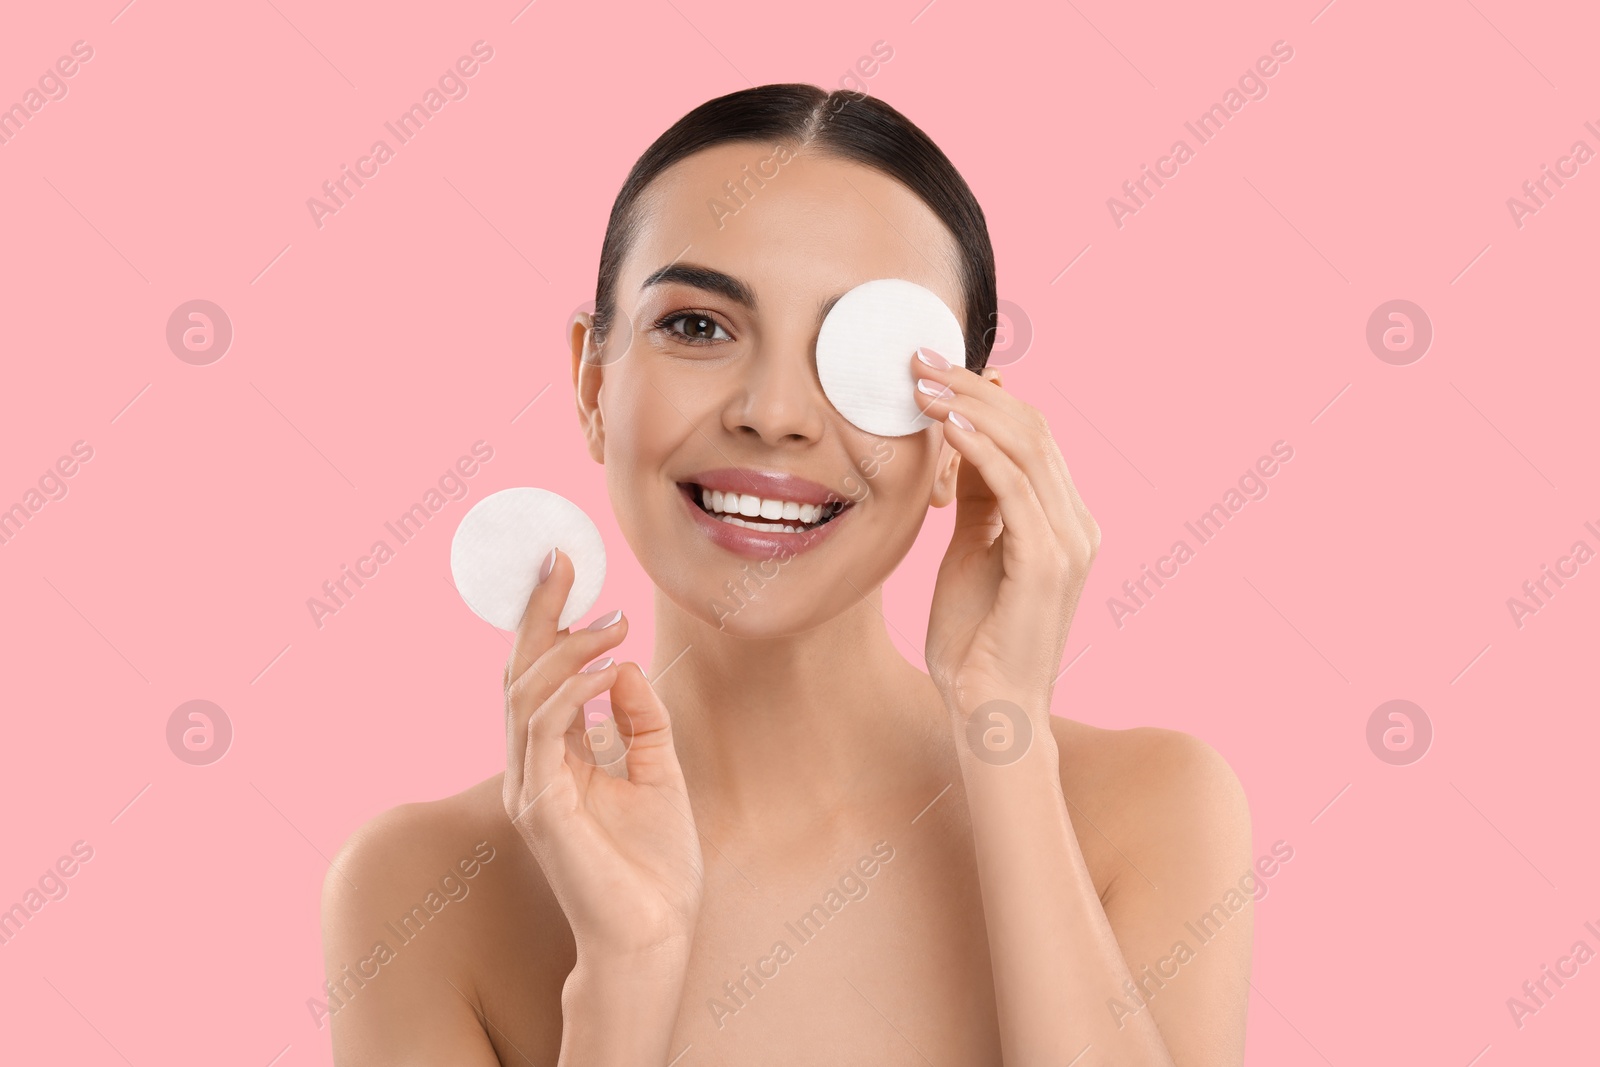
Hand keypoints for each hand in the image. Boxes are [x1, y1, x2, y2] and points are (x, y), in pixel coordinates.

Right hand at [501, 549, 704, 962]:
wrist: (654, 934)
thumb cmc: (655, 865)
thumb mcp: (659, 771)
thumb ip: (641, 719)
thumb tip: (627, 665)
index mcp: (554, 759)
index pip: (539, 677)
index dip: (548, 622)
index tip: (569, 568)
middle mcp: (531, 768)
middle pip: (519, 674)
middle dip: (539, 613)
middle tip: (564, 560)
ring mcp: (528, 787)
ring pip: (525, 695)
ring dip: (567, 649)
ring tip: (611, 621)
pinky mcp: (540, 807)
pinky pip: (544, 731)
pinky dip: (573, 692)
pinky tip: (607, 669)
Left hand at [913, 348, 1100, 708]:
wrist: (991, 711)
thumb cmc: (976, 640)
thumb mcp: (972, 552)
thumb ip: (977, 500)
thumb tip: (960, 442)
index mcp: (1065, 520)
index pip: (1032, 435)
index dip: (984, 395)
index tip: (931, 369)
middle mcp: (1078, 523)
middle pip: (1032, 428)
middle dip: (972, 387)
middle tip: (918, 361)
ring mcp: (1070, 541)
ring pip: (1026, 446)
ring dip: (969, 406)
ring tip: (920, 383)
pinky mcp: (1048, 561)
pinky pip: (1014, 485)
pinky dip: (978, 447)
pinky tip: (943, 425)